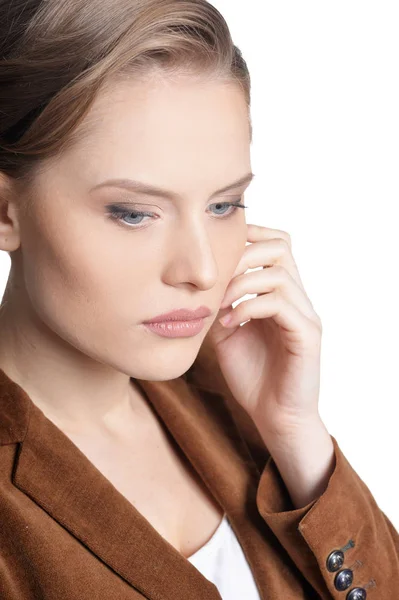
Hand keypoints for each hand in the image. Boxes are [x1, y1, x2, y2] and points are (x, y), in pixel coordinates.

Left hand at [206, 223, 322, 437]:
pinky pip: (279, 304)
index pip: (276, 244)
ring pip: (278, 274)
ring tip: (219, 304)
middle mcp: (298, 299)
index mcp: (281, 294)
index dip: (249, 236)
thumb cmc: (253, 376)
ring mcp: (305, 315)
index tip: (217, 250)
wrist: (275, 417)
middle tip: (216, 277)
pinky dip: (249, 307)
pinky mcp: (307, 335)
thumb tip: (200, 282)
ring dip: (241, 283)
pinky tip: (230, 322)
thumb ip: (221, 304)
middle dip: (242, 254)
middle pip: (281, 247)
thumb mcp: (227, 333)